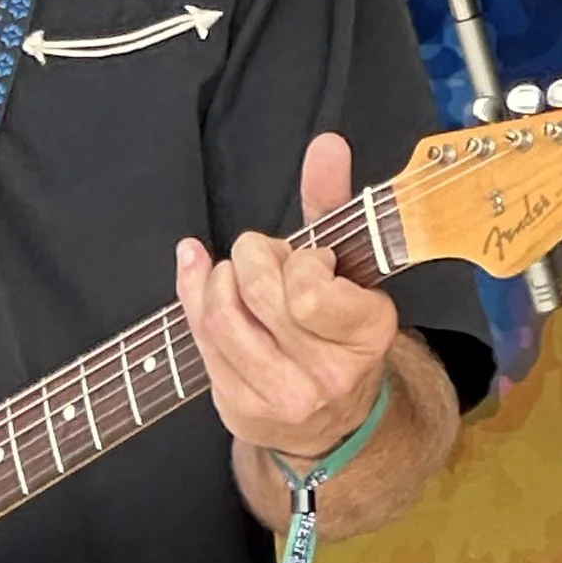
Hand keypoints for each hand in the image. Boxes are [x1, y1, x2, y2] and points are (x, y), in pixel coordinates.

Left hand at [175, 132, 397, 466]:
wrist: (334, 419)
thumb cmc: (335, 326)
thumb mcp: (348, 265)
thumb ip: (334, 202)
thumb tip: (326, 144)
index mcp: (368, 333)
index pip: (308, 286)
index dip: (298, 260)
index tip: (308, 261)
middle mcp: (329, 375)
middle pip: (258, 292)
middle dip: (250, 257)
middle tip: (260, 259)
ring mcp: (283, 398)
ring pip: (222, 315)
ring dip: (218, 279)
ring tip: (234, 276)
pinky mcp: (241, 410)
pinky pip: (199, 339)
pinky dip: (193, 297)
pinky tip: (202, 282)